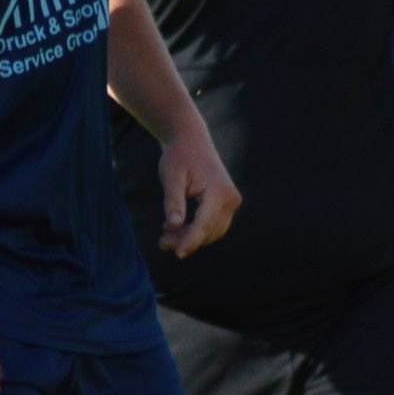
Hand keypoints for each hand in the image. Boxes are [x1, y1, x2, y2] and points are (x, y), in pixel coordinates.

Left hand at [157, 126, 240, 256]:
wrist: (191, 140)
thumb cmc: (179, 156)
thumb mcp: (171, 178)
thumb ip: (173, 202)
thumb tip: (174, 227)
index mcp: (218, 191)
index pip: (204, 224)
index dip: (190, 241)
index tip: (177, 254)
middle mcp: (231, 198)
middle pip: (209, 231)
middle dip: (186, 240)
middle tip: (161, 243)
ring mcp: (232, 202)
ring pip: (212, 232)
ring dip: (191, 238)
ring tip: (166, 237)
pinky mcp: (227, 204)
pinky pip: (213, 225)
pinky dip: (196, 230)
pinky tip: (176, 228)